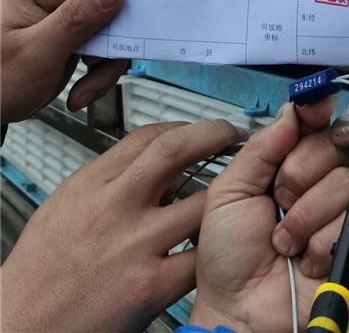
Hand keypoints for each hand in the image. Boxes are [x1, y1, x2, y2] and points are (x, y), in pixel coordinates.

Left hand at [1, 0, 126, 122]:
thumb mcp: (37, 53)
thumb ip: (76, 19)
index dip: (115, 0)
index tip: (124, 30)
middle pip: (106, 7)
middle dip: (108, 47)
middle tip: (98, 71)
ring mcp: (61, 14)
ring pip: (108, 30)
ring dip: (104, 65)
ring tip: (86, 88)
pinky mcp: (69, 33)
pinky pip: (100, 44)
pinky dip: (98, 70)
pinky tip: (82, 87)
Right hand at [1, 119, 245, 332]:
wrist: (26, 323)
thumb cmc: (42, 268)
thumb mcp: (66, 204)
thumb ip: (106, 178)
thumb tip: (144, 159)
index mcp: (91, 183)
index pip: (147, 135)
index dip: (183, 126)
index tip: (200, 129)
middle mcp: (113, 207)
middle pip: (175, 150)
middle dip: (213, 134)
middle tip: (231, 136)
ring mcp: (134, 246)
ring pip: (201, 202)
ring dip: (223, 196)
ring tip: (232, 194)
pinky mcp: (150, 287)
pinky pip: (199, 257)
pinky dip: (211, 248)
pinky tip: (215, 245)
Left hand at [190, 102, 348, 332]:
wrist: (237, 307)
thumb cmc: (227, 253)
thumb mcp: (230, 191)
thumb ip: (260, 149)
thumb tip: (292, 112)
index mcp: (285, 165)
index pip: (311, 126)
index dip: (314, 111)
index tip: (312, 104)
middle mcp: (315, 183)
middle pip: (331, 146)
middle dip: (298, 173)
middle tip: (277, 198)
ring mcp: (337, 213)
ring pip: (343, 183)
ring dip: (304, 216)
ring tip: (284, 241)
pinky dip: (321, 243)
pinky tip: (304, 259)